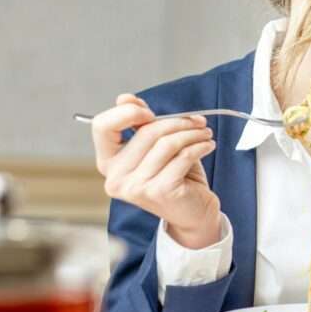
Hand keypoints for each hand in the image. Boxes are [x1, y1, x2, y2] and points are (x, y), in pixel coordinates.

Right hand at [91, 94, 220, 248]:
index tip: (150, 112)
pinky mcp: (159, 191)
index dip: (126, 112)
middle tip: (198, 122)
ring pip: (167, 143)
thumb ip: (141, 124)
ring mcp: (136, 187)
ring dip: (192, 133)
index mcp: (109, 162)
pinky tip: (208, 145)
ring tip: (205, 133)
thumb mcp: (156, 147)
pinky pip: (182, 156)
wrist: (193, 213)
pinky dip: (200, 146)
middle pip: (146, 132)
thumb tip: (124, 98)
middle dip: (177, 122)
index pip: (102, 126)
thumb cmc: (174, 176)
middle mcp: (116, 177)